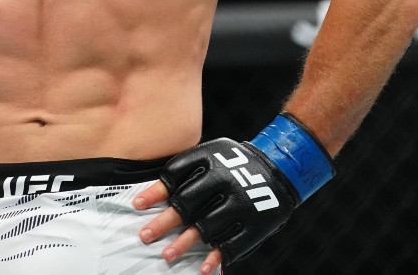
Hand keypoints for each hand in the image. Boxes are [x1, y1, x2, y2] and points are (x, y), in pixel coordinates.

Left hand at [138, 137, 303, 265]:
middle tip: (145, 236)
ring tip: (167, 255)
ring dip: (185, 243)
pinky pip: (232, 243)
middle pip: (188, 204)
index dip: (156, 192)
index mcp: (212, 162)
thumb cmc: (235, 162)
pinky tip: (202, 267)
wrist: (280, 167)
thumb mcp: (212, 154)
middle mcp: (225, 182)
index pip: (177, 177)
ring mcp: (241, 204)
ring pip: (207, 227)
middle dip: (164, 222)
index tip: (137, 205)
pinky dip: (216, 257)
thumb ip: (186, 169)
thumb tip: (152, 194)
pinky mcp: (255, 223)